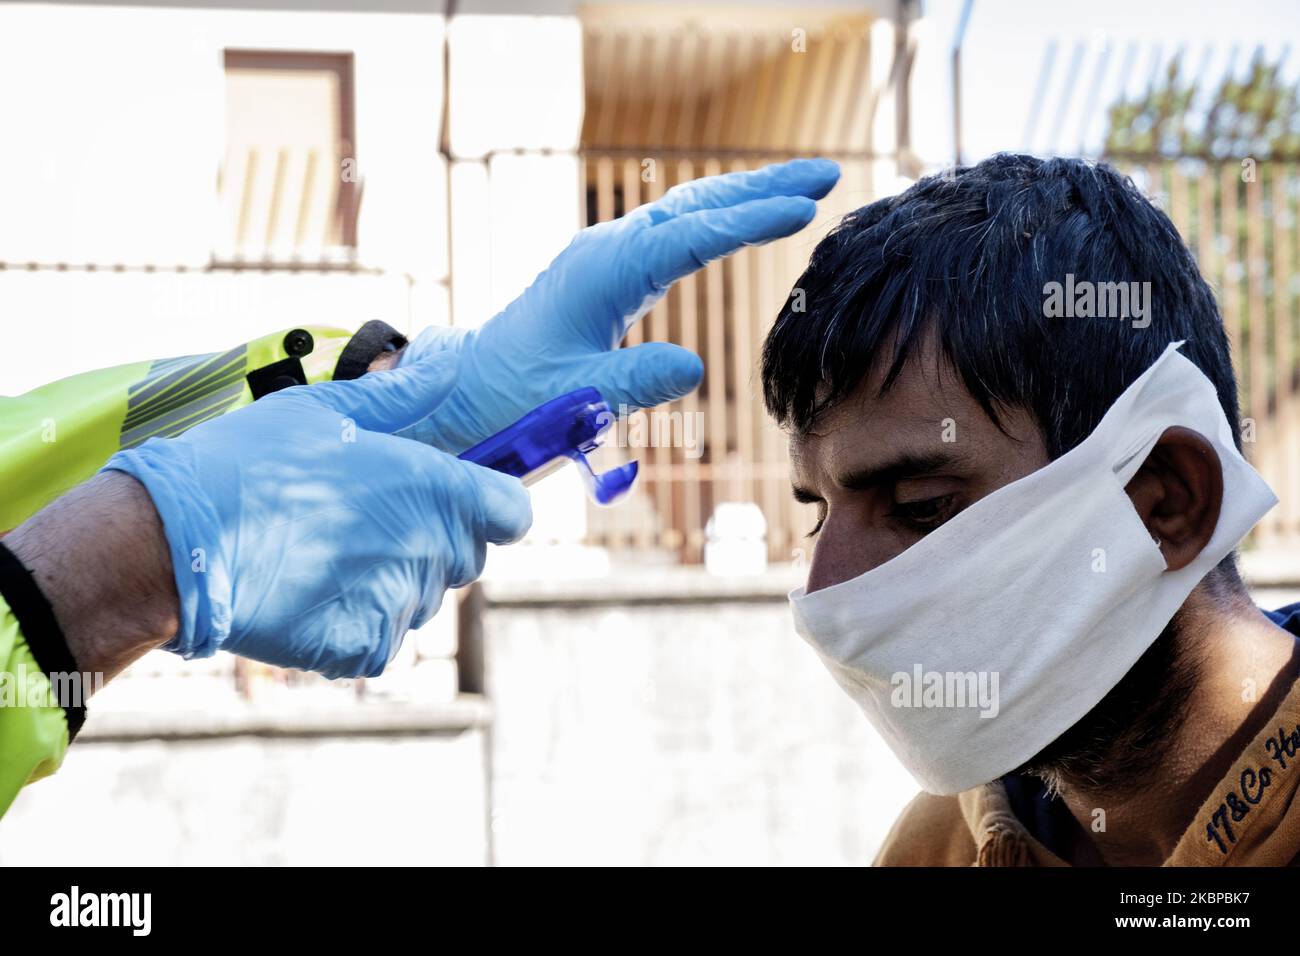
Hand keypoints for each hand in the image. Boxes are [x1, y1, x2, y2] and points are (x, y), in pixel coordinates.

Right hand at [101, 353, 530, 678]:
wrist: (176, 544)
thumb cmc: (250, 463)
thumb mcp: (328, 409)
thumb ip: (404, 392)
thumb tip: (450, 358)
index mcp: (434, 488)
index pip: (513, 512)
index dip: (494, 504)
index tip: (463, 497)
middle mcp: (430, 549)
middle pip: (466, 554)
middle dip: (433, 537)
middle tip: (367, 517)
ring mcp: (400, 604)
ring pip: (423, 596)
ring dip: (394, 578)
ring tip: (325, 551)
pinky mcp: (365, 648)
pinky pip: (385, 636)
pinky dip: (359, 619)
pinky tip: (311, 590)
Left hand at [397, 158, 840, 452]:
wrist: (466, 391)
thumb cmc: (513, 399)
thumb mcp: (573, 400)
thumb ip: (632, 382)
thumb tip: (694, 368)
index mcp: (602, 272)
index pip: (692, 236)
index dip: (751, 220)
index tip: (804, 207)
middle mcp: (607, 251)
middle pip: (696, 204)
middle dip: (762, 186)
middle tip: (827, 173)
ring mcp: (606, 257)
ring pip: (685, 211)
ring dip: (742, 196)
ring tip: (800, 189)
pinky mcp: (607, 272)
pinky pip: (672, 233)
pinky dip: (714, 219)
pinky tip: (736, 221)